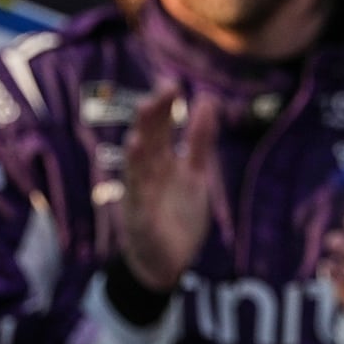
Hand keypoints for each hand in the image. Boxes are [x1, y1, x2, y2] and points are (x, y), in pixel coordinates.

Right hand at [111, 88, 221, 292]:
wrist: (165, 262)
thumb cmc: (176, 214)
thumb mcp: (195, 172)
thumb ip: (199, 140)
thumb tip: (207, 99)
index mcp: (163, 162)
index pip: (163, 129)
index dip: (167, 107)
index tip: (172, 81)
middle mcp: (149, 174)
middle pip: (151, 138)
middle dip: (157, 113)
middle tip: (165, 86)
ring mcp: (142, 193)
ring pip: (141, 159)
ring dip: (144, 134)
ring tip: (147, 108)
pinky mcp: (140, 216)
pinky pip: (138, 191)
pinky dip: (138, 172)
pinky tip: (136, 151)